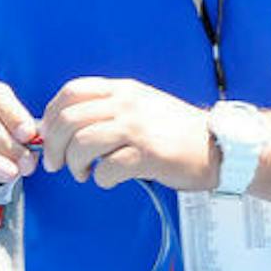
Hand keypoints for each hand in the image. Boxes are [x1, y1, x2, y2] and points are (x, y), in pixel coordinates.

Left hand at [40, 77, 213, 190]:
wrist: (220, 146)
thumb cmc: (178, 132)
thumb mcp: (144, 105)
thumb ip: (110, 109)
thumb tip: (66, 125)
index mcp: (124, 90)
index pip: (71, 91)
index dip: (50, 114)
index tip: (50, 135)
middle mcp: (128, 104)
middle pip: (68, 120)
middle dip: (54, 147)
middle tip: (58, 164)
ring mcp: (137, 129)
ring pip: (81, 144)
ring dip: (74, 165)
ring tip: (84, 174)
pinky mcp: (147, 155)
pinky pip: (106, 169)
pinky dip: (101, 179)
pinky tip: (109, 180)